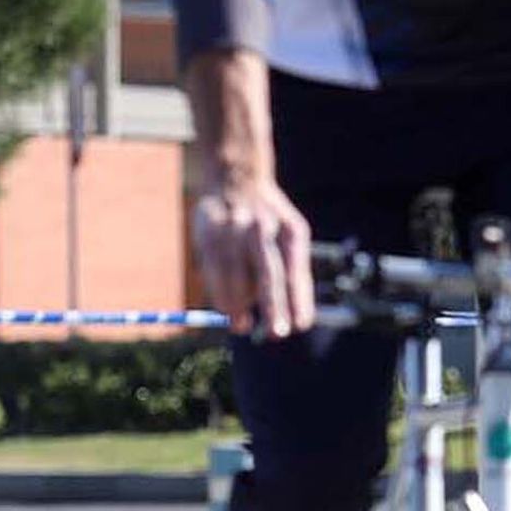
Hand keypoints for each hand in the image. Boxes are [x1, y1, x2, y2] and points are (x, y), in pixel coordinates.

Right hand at [193, 179, 313, 337]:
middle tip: (278, 333)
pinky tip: (225, 309)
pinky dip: (220, 293)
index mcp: (290, 230)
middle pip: (269, 273)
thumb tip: (295, 317)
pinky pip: (214, 271)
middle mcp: (263, 229)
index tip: (301, 326)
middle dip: (273, 306)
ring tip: (242, 327)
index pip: (296, 270)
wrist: (236, 177)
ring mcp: (234, 230)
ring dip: (239, 306)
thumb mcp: (290, 233)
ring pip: (237, 276)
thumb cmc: (270, 219)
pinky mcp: (209, 233)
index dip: (299, 299)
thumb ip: (291, 269)